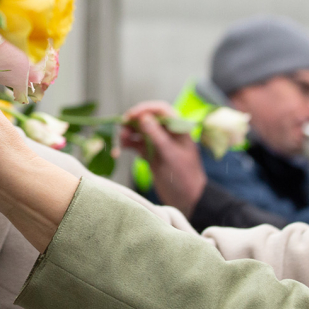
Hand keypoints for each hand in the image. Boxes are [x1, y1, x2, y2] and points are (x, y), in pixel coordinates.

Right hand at [121, 102, 206, 217]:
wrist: (187, 199)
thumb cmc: (184, 176)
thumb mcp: (171, 155)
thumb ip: (157, 136)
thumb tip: (144, 117)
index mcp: (178, 129)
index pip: (161, 110)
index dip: (145, 109)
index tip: (131, 115)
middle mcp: (167, 133)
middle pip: (147, 119)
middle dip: (133, 122)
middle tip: (121, 127)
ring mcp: (158, 144)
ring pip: (139, 132)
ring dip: (128, 133)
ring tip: (121, 140)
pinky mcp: (150, 155)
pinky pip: (136, 144)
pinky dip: (128, 144)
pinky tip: (120, 149)